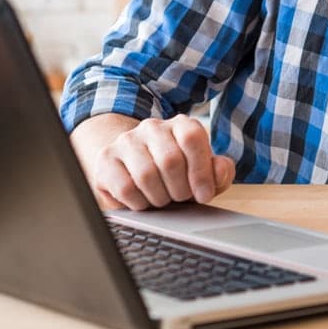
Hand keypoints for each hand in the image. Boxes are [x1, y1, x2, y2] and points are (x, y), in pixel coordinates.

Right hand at [88, 116, 234, 209]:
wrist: (136, 168)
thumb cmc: (177, 174)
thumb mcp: (204, 172)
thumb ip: (220, 171)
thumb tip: (220, 171)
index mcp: (181, 124)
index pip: (192, 139)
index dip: (201, 172)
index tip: (204, 195)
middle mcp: (152, 127)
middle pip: (170, 161)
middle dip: (180, 190)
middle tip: (180, 198)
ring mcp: (127, 141)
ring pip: (146, 175)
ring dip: (160, 198)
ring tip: (163, 199)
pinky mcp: (106, 160)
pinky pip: (125, 188)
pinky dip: (139, 203)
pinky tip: (144, 201)